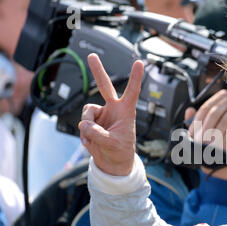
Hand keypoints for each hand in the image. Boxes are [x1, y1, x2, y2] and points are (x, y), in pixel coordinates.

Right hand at [78, 53, 143, 175]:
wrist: (112, 164)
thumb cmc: (120, 152)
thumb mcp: (112, 144)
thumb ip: (97, 134)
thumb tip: (84, 124)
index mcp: (126, 111)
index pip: (132, 92)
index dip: (135, 77)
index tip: (139, 62)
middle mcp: (113, 109)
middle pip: (104, 87)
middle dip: (97, 71)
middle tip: (92, 56)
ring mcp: (101, 115)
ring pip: (87, 112)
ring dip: (87, 126)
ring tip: (93, 138)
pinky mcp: (91, 122)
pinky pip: (82, 123)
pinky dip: (84, 134)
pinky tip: (90, 142)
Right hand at [184, 89, 226, 179]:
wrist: (218, 173)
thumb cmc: (210, 153)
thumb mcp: (197, 139)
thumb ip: (193, 124)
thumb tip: (190, 109)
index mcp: (194, 133)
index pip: (203, 111)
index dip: (215, 100)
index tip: (225, 93)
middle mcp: (201, 138)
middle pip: (214, 113)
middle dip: (226, 102)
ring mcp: (212, 144)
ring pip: (224, 120)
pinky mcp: (224, 150)